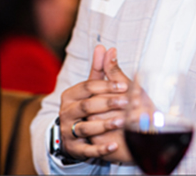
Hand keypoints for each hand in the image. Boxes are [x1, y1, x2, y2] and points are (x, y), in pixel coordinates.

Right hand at [58, 46, 130, 160]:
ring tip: (123, 121)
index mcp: (71, 95)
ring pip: (86, 127)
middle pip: (87, 106)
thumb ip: (99, 69)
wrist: (73, 134)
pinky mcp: (75, 148)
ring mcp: (68, 131)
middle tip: (128, 101)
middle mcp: (66, 113)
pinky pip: (87, 150)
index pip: (88, 86)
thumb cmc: (87, 105)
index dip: (107, 85)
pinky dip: (101, 149)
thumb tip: (104, 46)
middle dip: (108, 103)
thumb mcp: (92, 87)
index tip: (125, 85)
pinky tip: (114, 145)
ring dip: (105, 124)